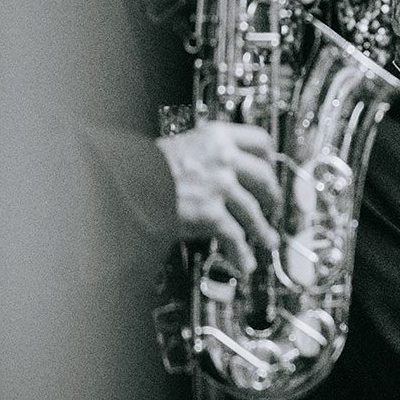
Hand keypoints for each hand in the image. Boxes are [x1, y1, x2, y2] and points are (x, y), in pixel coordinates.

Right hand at [157, 121, 281, 272]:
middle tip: (273, 206)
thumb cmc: (147, 167)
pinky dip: (241, 252)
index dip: (269, 158)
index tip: (271, 167)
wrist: (126, 183)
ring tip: (268, 240)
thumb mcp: (184, 146)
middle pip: (264, 177)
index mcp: (217, 137)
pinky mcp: (211, 213)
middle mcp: (223, 159)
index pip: (260, 141)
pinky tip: (245, 261)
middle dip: (272, 196)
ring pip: (254, 211)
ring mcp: (220, 186)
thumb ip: (208, 155)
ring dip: (263, 230)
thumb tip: (225, 169)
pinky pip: (235, 236)